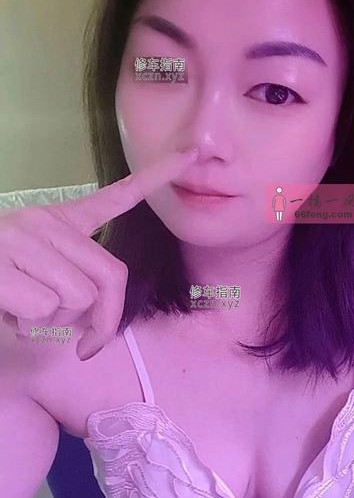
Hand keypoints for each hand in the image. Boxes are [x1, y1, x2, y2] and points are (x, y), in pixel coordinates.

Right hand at [0, 148, 198, 358]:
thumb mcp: (40, 278)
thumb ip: (75, 287)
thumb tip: (92, 323)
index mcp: (56, 221)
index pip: (116, 197)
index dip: (155, 177)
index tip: (190, 154)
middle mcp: (43, 223)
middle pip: (109, 278)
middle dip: (100, 321)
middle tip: (83, 343)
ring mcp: (21, 239)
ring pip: (76, 299)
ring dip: (54, 323)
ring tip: (22, 310)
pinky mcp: (1, 264)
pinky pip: (44, 308)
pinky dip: (28, 325)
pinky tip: (6, 311)